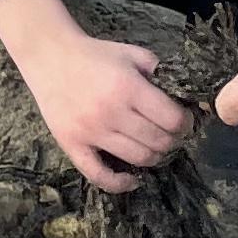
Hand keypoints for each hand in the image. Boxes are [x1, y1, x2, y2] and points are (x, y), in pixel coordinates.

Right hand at [0, 0, 189, 194]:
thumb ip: (160, 72)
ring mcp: (90, 131)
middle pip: (159, 142)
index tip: (183, 120)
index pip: (172, 120)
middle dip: (172, 140)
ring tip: (153, 147)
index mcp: (128, 87)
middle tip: (169, 133)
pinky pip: (99, 176)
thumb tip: (188, 97)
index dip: (185, 123)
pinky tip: (132, 180)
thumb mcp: (131, 54)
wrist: (49, 56)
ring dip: (154, 157)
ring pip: (138, 159)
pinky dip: (120, 184)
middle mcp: (111, 112)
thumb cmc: (95, 55)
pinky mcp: (72, 144)